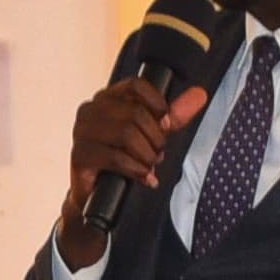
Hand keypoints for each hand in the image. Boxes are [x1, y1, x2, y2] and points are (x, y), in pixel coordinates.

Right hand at [52, 73, 211, 267]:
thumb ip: (174, 116)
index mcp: (107, 98)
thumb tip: (200, 94)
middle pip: (135, 113)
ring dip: (146, 155)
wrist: (97, 194)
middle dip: (155, 138)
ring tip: (150, 165)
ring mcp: (82, 132)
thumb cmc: (122, 159)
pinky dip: (136, 169)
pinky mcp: (80, 155)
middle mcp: (91, 110)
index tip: (166, 125)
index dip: (157, 104)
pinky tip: (144, 177)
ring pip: (126, 133)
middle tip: (158, 154)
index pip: (136, 85)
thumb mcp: (151, 135)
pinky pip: (116, 157)